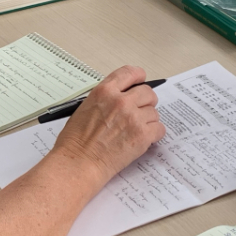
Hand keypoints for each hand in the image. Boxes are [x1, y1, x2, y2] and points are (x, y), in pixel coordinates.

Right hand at [51, 66, 165, 180]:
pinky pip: (159, 129)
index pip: (129, 73)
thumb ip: (105, 99)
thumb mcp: (85, 108)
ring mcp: (133, 118)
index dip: (138, 76)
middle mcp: (121, 101)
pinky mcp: (143, 135)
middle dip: (146, 102)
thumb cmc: (75, 141)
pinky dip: (153, 134)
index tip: (141, 80)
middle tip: (139, 112)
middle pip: (147, 93)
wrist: (78, 162)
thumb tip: (121, 97)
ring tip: (134, 131)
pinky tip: (141, 139)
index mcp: (104, 92)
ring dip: (148, 121)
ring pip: (154, 112)